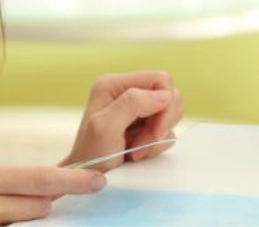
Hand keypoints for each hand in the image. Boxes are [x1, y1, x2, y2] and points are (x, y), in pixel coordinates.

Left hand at [61, 71, 183, 170]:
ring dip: (157, 136)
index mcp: (114, 84)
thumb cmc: (90, 157)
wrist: (88, 180)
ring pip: (170, 113)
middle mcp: (127, 91)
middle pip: (170, 95)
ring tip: (136, 149)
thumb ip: (133, 103)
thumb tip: (164, 95)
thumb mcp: (105, 128)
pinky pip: (167, 130)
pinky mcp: (145, 125)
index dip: (166, 104)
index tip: (156, 131)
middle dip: (161, 123)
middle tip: (141, 143)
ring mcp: (137, 109)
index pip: (160, 79)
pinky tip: (137, 152)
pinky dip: (156, 145)